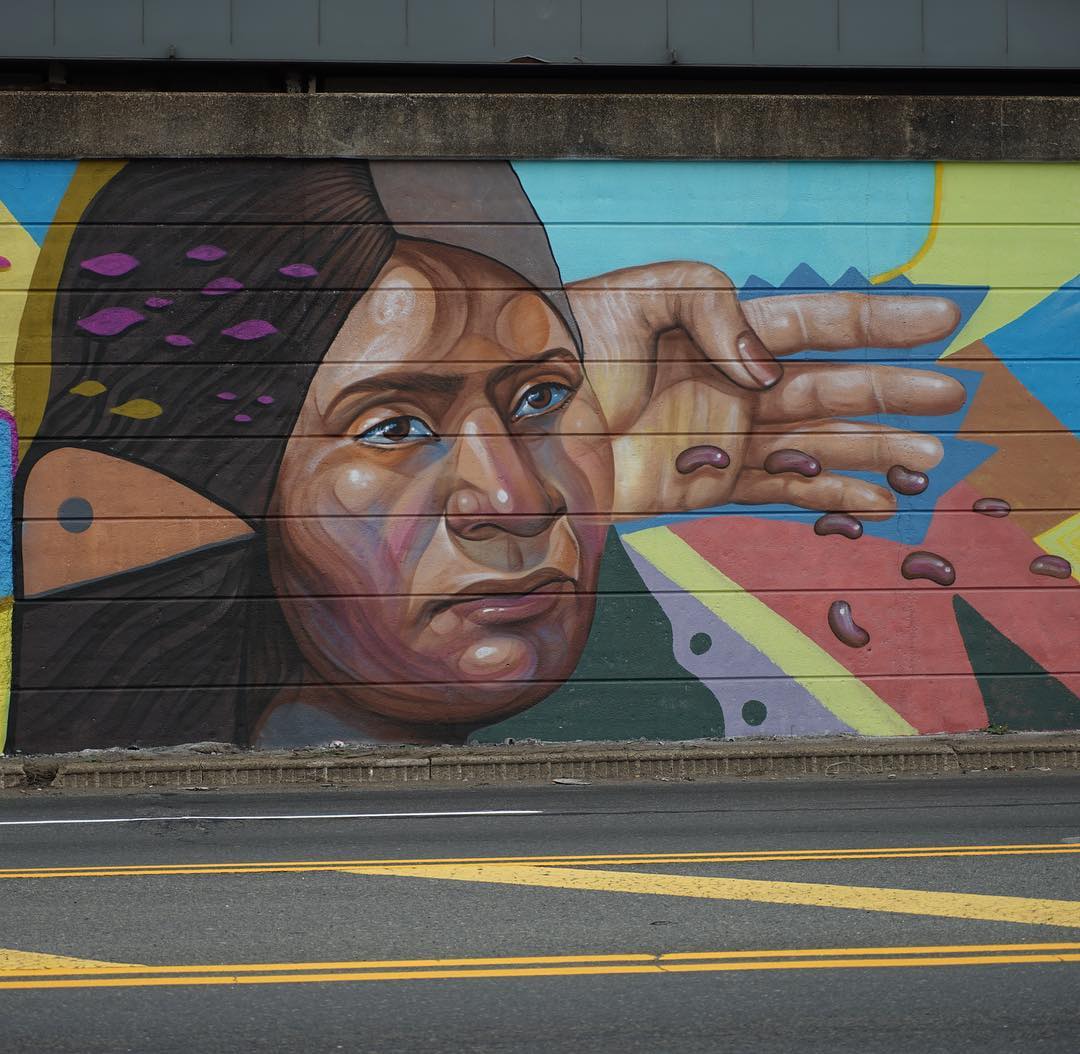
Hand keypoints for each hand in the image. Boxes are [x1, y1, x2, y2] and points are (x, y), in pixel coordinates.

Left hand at [567, 262, 965, 518]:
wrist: (522, 413)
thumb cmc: (574, 341)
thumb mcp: (642, 293)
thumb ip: (714, 308)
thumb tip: (767, 368)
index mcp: (727, 331)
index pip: (817, 323)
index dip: (878, 323)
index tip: (941, 321)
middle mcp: (736, 384)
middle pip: (831, 386)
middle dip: (891, 391)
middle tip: (951, 397)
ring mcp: (727, 437)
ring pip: (818, 443)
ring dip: (874, 450)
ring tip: (929, 460)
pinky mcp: (708, 484)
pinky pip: (781, 492)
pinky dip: (828, 499)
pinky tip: (874, 502)